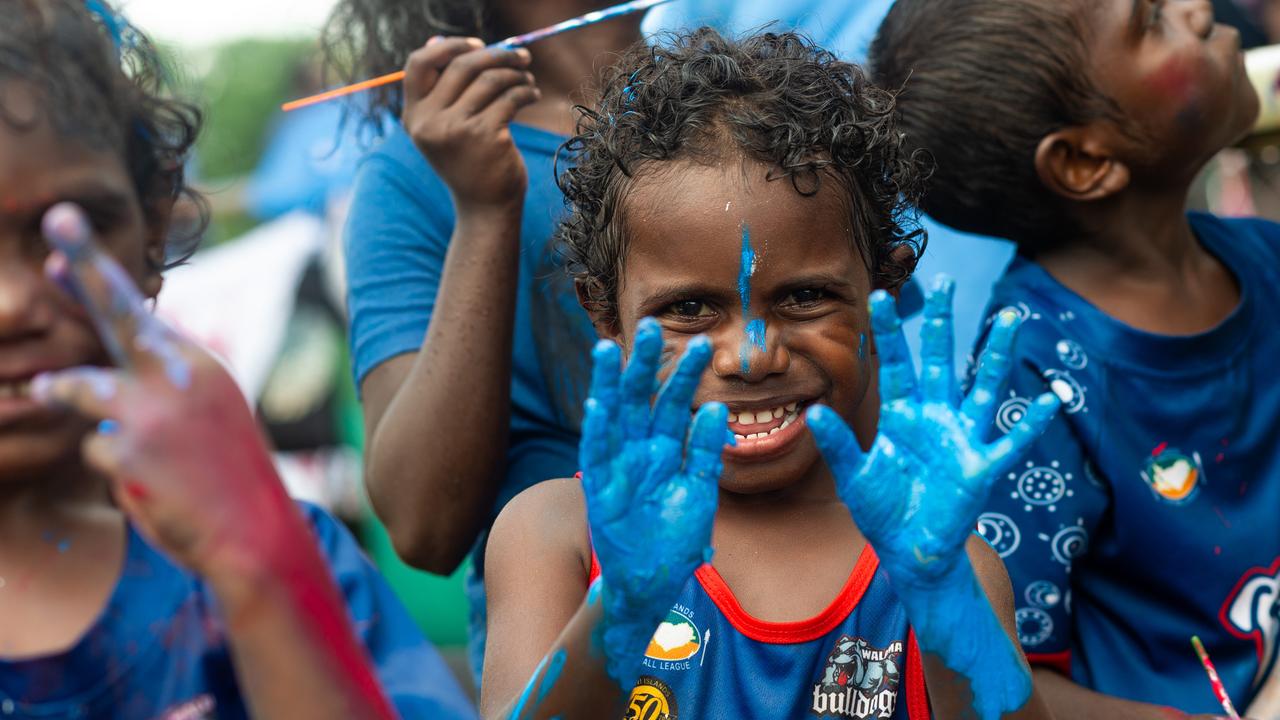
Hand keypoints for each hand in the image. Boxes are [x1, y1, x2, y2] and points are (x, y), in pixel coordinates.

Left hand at [31, 203, 292, 579]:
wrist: (253, 533)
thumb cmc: (225, 472)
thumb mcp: (207, 411)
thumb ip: (160, 377)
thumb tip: (102, 358)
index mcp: (198, 363)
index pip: (138, 310)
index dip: (91, 276)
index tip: (57, 238)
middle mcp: (177, 375)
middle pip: (116, 312)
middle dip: (81, 264)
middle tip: (55, 215)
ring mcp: (150, 411)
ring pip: (80, 389)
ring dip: (62, 391)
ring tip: (45, 391)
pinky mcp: (127, 452)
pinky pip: (96, 449)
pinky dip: (116, 465)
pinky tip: (151, 483)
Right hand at [401, 36, 538, 211]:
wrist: (485, 208)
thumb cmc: (469, 163)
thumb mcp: (443, 128)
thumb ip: (439, 91)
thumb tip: (436, 40)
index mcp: (413, 117)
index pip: (418, 64)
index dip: (449, 46)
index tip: (479, 44)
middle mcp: (429, 122)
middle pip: (462, 65)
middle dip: (497, 55)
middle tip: (522, 56)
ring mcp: (456, 129)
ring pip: (490, 80)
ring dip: (516, 74)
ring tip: (527, 80)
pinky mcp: (486, 136)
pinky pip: (510, 97)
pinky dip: (526, 91)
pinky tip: (532, 95)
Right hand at [580, 318, 728, 685]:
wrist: (652, 582)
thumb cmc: (677, 539)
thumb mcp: (701, 495)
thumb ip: (706, 454)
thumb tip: (718, 409)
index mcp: (667, 449)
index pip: (675, 402)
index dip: (686, 374)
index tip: (702, 344)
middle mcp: (639, 450)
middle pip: (640, 398)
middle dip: (645, 363)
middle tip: (653, 325)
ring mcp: (617, 467)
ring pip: (612, 416)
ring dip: (610, 384)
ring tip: (610, 349)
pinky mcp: (599, 489)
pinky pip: (596, 456)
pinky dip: (597, 431)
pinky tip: (598, 403)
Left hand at [807, 278, 1058, 588]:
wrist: (910, 551)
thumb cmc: (882, 511)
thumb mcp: (854, 477)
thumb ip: (839, 445)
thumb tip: (812, 412)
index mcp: (901, 417)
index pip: (896, 364)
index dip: (890, 333)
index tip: (881, 296)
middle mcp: (934, 419)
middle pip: (941, 360)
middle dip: (944, 323)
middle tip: (947, 281)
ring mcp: (961, 439)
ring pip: (983, 386)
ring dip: (996, 353)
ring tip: (1011, 317)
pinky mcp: (981, 468)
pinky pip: (1011, 441)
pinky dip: (1032, 422)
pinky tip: (1050, 398)